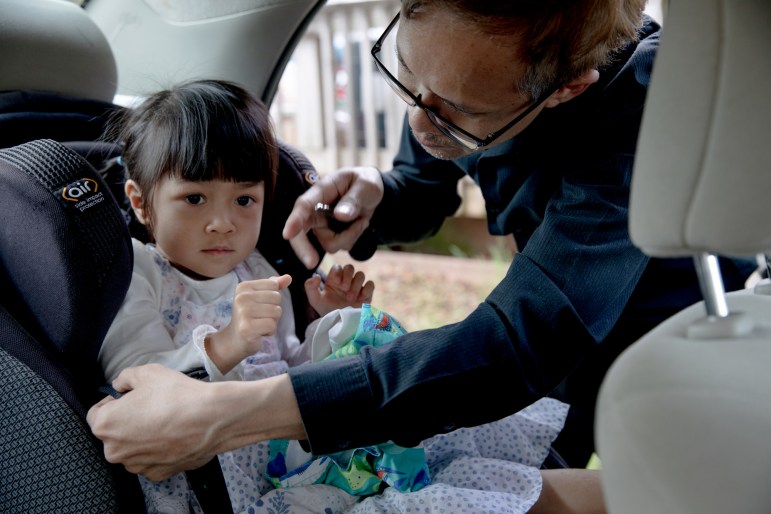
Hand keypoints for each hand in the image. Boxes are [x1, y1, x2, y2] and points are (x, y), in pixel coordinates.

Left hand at [87, 364, 220, 480]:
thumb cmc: (177, 394)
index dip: (114, 401)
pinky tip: (174, 435)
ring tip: (166, 420)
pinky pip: (151, 459)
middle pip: (114, 433)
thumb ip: (124, 377)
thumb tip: (120, 385)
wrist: (211, 418)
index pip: (96, 412)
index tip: (131, 397)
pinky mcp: (157, 473)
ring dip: (142, 437)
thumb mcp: (146, 372)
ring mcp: (136, 465)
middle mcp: (115, 451)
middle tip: (151, 407)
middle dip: (127, 421)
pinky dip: (158, 449)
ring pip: (132, 448)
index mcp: (105, 425)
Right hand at [206, 274, 291, 372]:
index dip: (272, 298)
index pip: (273, 285)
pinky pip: (272, 325)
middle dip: (273, 310)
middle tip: (259, 317)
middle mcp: (241, 297)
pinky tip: (259, 332)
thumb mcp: (259, 298)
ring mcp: (243, 312)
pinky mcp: (247, 328)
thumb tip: (288, 277)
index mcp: (243, 286)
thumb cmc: (250, 317)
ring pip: (276, 311)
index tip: (259, 306)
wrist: (234, 340)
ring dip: (272, 321)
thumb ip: (273, 286)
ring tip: (259, 324)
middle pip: (276, 297)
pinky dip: (270, 331)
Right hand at [282, 166, 383, 268]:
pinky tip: (360, 224)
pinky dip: (353, 238)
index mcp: (321, 192)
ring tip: (363, 220)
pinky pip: (341, 246)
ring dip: (349, 236)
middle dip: (304, 249)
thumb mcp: (366, 186)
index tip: (287, 235)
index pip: (303, 206)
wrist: (372, 191)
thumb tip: (340, 216)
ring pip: (328, 243)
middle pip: (300, 233)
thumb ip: (353, 199)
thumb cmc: (365, 182)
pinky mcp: (331, 235)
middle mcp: (316, 210)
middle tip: (312, 263)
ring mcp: (322, 225)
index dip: (294, 221)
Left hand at [305, 264, 374, 315]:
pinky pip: (371, 284)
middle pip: (350, 267)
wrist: (340, 325)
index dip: (338, 272)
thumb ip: (310, 287)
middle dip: (347, 276)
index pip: (338, 267)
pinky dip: (366, 289)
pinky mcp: (366, 294)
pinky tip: (360, 299)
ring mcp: (357, 287)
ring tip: (350, 299)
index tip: (336, 283)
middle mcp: (346, 281)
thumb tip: (316, 276)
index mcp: (334, 280)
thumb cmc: (327, 311)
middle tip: (344, 289)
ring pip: (361, 274)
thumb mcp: (315, 300)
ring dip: (355, 285)